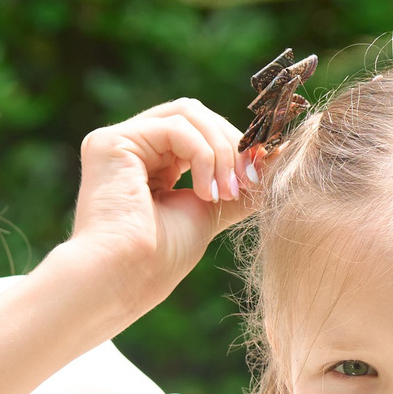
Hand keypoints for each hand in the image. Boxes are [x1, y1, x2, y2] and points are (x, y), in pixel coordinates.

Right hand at [49, 97, 254, 329]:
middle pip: (195, 115)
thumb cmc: (160, 258)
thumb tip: (281, 155)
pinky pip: (175, 127)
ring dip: (220, 150)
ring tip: (226, 191)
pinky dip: (203, 154)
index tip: (259, 176)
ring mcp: (117, 142)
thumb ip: (238, 183)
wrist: (127, 279)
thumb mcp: (210, 211)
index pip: (199, 130)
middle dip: (230, 146)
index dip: (233, 146)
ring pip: (188, 114)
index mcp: (149, 164)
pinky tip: (204, 192)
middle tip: (247, 183)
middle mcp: (131, 148)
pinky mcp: (110, 142)